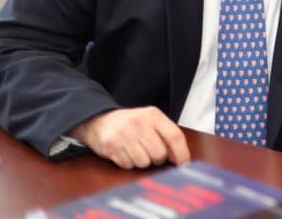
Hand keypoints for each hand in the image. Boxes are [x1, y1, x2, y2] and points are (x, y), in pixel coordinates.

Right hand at [69, 106, 190, 168]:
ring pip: (144, 162)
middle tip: (151, 153)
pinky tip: (125, 153)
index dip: (181, 153)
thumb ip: (166, 134)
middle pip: (159, 153)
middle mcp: (139, 124)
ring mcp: (124, 135)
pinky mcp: (111, 146)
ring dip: (142, 162)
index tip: (183, 163)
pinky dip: (129, 163)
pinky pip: (128, 165)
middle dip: (158, 159)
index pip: (174, 136)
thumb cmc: (130, 123)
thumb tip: (180, 158)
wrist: (98, 120)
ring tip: (136, 151)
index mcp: (153, 115)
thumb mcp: (150, 120)